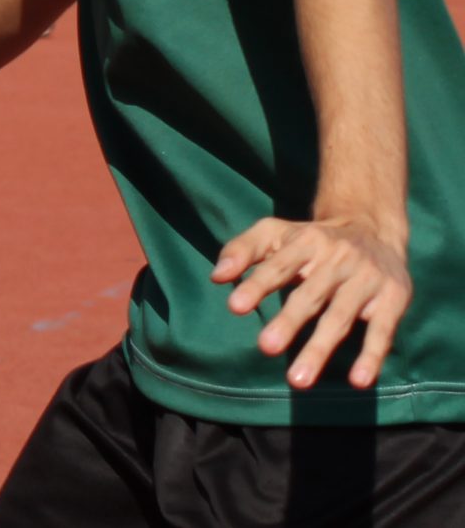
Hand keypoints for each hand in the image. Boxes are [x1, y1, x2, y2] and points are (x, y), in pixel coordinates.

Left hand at [213, 215, 411, 388]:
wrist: (373, 228)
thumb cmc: (312, 239)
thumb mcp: (276, 233)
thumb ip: (243, 250)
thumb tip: (216, 276)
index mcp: (306, 243)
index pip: (278, 266)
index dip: (257, 285)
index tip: (235, 307)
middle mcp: (338, 260)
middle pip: (310, 295)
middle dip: (288, 321)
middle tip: (266, 348)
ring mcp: (366, 280)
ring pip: (340, 318)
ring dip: (320, 348)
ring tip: (297, 380)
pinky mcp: (392, 300)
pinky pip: (382, 331)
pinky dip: (372, 356)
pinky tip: (358, 381)